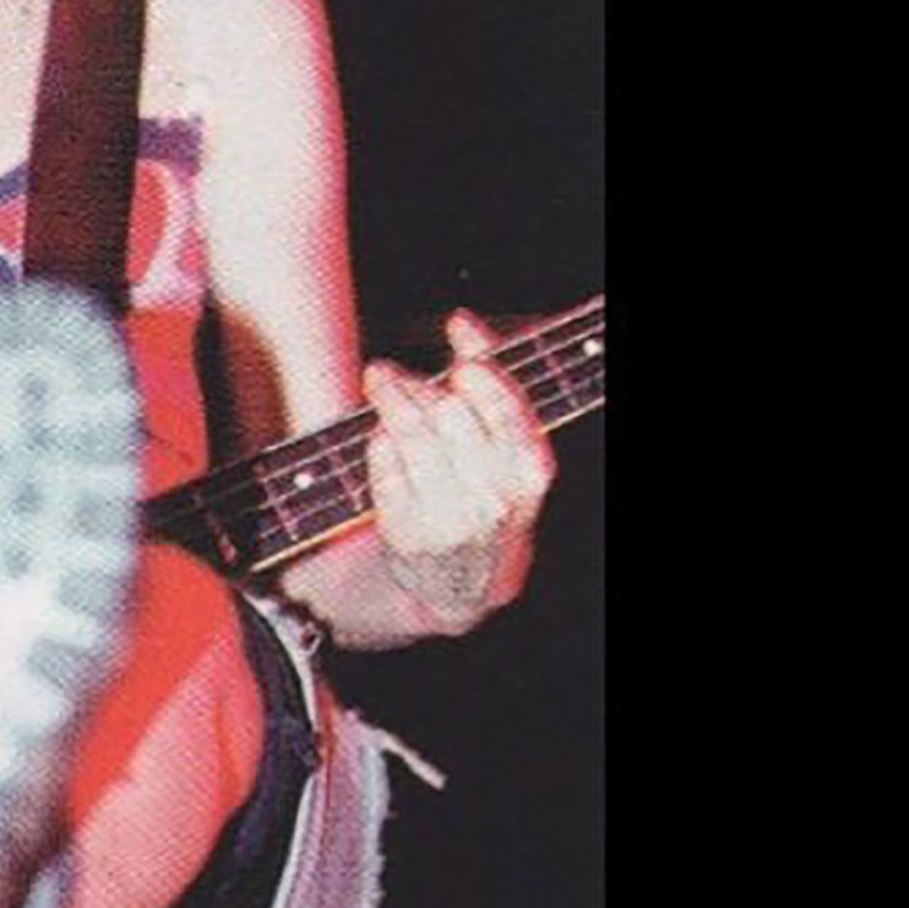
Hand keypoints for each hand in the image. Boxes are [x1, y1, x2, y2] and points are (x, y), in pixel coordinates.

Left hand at [363, 310, 555, 634]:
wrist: (465, 585)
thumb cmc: (484, 497)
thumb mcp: (506, 452)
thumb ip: (493, 388)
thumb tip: (463, 323)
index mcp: (529, 473)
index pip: (503, 400)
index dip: (476, 356)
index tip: (455, 325)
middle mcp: (494, 498)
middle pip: (447, 409)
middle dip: (417, 382)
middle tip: (392, 373)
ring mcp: (450, 518)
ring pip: (411, 431)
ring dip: (390, 397)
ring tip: (379, 382)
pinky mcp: (406, 531)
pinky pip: (384, 461)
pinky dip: (379, 439)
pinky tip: (382, 436)